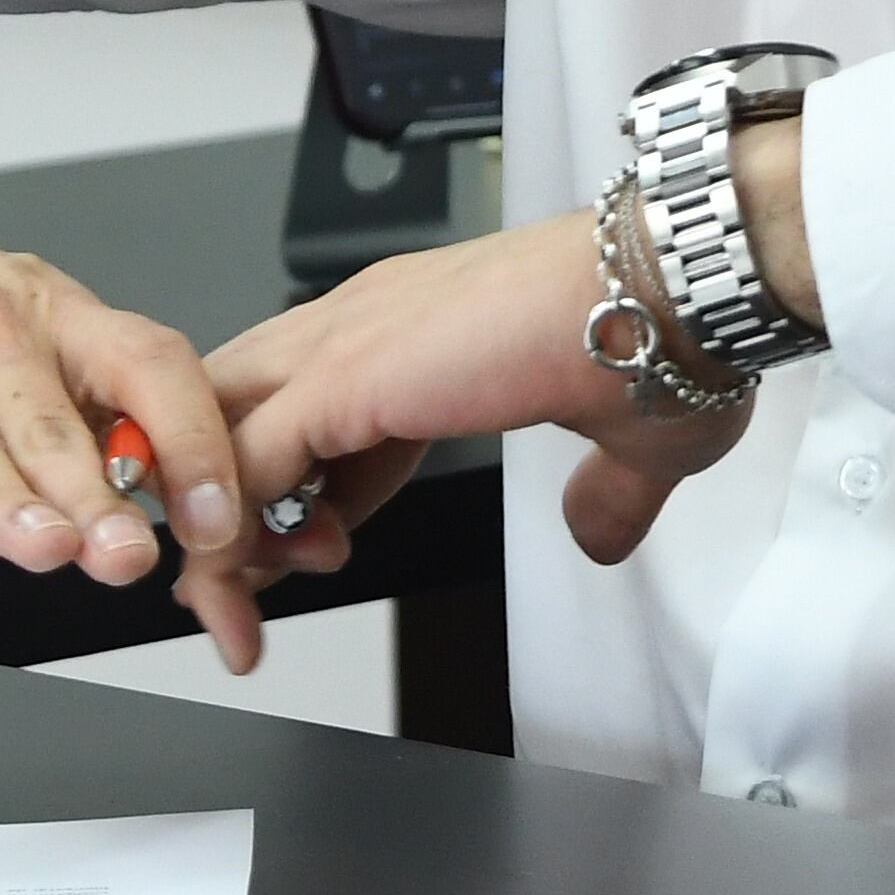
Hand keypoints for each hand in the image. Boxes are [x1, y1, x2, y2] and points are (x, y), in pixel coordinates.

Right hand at [0, 84, 258, 637]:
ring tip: (42, 547)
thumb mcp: (26, 316)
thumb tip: (168, 495)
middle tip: (131, 553)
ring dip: (4, 502)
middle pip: (55, 422)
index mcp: (53, 319)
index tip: (218, 519)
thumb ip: (85, 403)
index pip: (149, 368)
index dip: (193, 443)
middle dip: (100, 496)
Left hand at [189, 210, 758, 670]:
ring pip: (218, 431)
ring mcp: (348, 340)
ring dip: (218, 527)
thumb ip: (603, 494)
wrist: (676, 287)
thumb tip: (596, 534)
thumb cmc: (665, 336)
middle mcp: (365, 322)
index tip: (317, 561)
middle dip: (224, 504)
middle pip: (236, 411)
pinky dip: (232, 525)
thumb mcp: (631, 444)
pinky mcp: (349, 374)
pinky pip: (245, 460)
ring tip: (239, 607)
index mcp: (416, 329)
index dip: (297, 493)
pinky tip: (251, 581)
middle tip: (244, 592)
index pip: (306, 410)